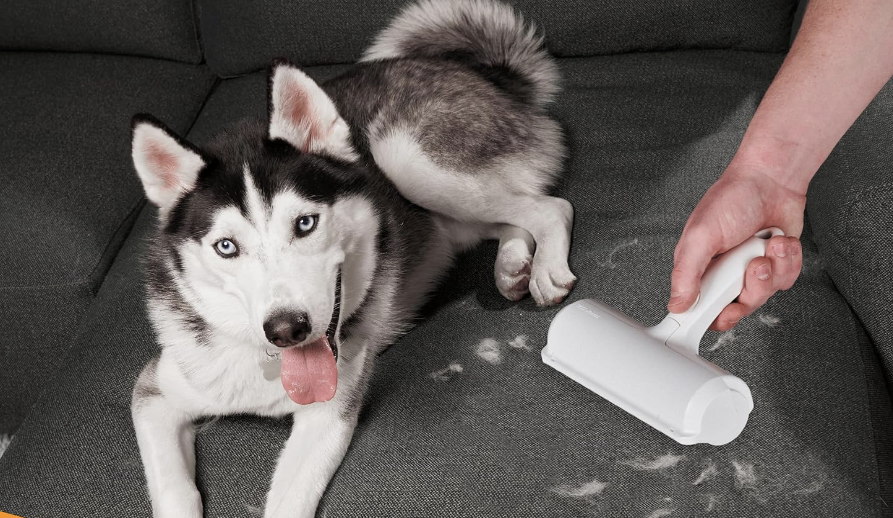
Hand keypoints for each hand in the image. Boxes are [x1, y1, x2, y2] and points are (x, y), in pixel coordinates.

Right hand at [669, 163, 806, 330]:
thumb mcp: (700, 236)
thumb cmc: (732, 199)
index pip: (699, 309)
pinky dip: (788, 261)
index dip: (710, 318)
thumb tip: (677, 304)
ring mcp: (750, 271)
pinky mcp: (776, 266)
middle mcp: (724, 274)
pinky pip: (786, 281)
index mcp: (699, 269)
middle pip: (737, 309)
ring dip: (772, 269)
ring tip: (768, 245)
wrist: (771, 179)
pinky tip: (779, 241)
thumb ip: (686, 273)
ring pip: (765, 295)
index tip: (722, 313)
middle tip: (752, 267)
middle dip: (751, 289)